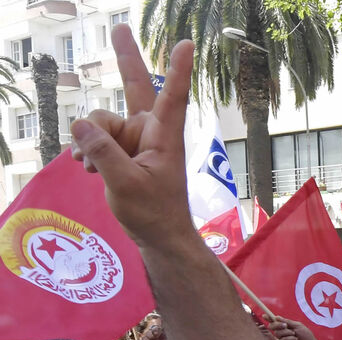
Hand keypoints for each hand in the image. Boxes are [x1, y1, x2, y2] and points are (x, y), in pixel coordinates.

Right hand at [70, 27, 195, 247]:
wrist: (157, 235)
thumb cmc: (153, 212)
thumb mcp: (125, 184)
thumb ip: (102, 154)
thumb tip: (80, 125)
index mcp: (164, 137)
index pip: (172, 97)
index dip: (177, 70)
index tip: (185, 44)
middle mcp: (150, 130)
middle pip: (135, 87)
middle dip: (126, 58)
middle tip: (119, 28)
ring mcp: (135, 138)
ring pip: (101, 122)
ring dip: (90, 142)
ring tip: (91, 168)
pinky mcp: (122, 148)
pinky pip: (95, 136)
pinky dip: (88, 151)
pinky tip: (88, 168)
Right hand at [269, 317, 320, 339]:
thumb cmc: (305, 334)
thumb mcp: (297, 325)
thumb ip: (287, 322)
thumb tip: (277, 317)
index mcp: (285, 325)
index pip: (274, 321)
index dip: (268, 318)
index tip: (264, 315)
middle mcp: (281, 331)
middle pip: (272, 326)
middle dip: (277, 325)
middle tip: (285, 325)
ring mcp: (282, 338)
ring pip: (277, 333)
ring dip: (286, 332)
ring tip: (294, 334)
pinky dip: (290, 338)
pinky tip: (295, 339)